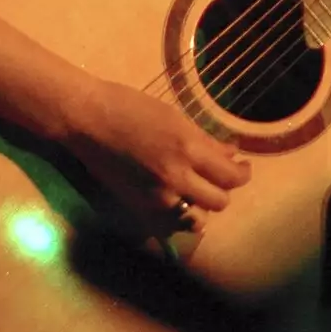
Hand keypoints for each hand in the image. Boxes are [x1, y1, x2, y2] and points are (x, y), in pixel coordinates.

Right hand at [65, 76, 250, 239]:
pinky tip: (177, 201)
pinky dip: (179, 217)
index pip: (230, 176)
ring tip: (196, 190)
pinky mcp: (139, 208)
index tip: (242, 166)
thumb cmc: (130, 107)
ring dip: (202, 206)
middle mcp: (176, 178)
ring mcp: (156, 198)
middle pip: (220, 201)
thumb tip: (231, 154)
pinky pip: (172, 224)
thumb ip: (205, 140)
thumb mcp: (174, 117)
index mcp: (187, 148)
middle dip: (224, 189)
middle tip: (220, 177)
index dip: (243, 174)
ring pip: (198, 219)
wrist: (87, 120)